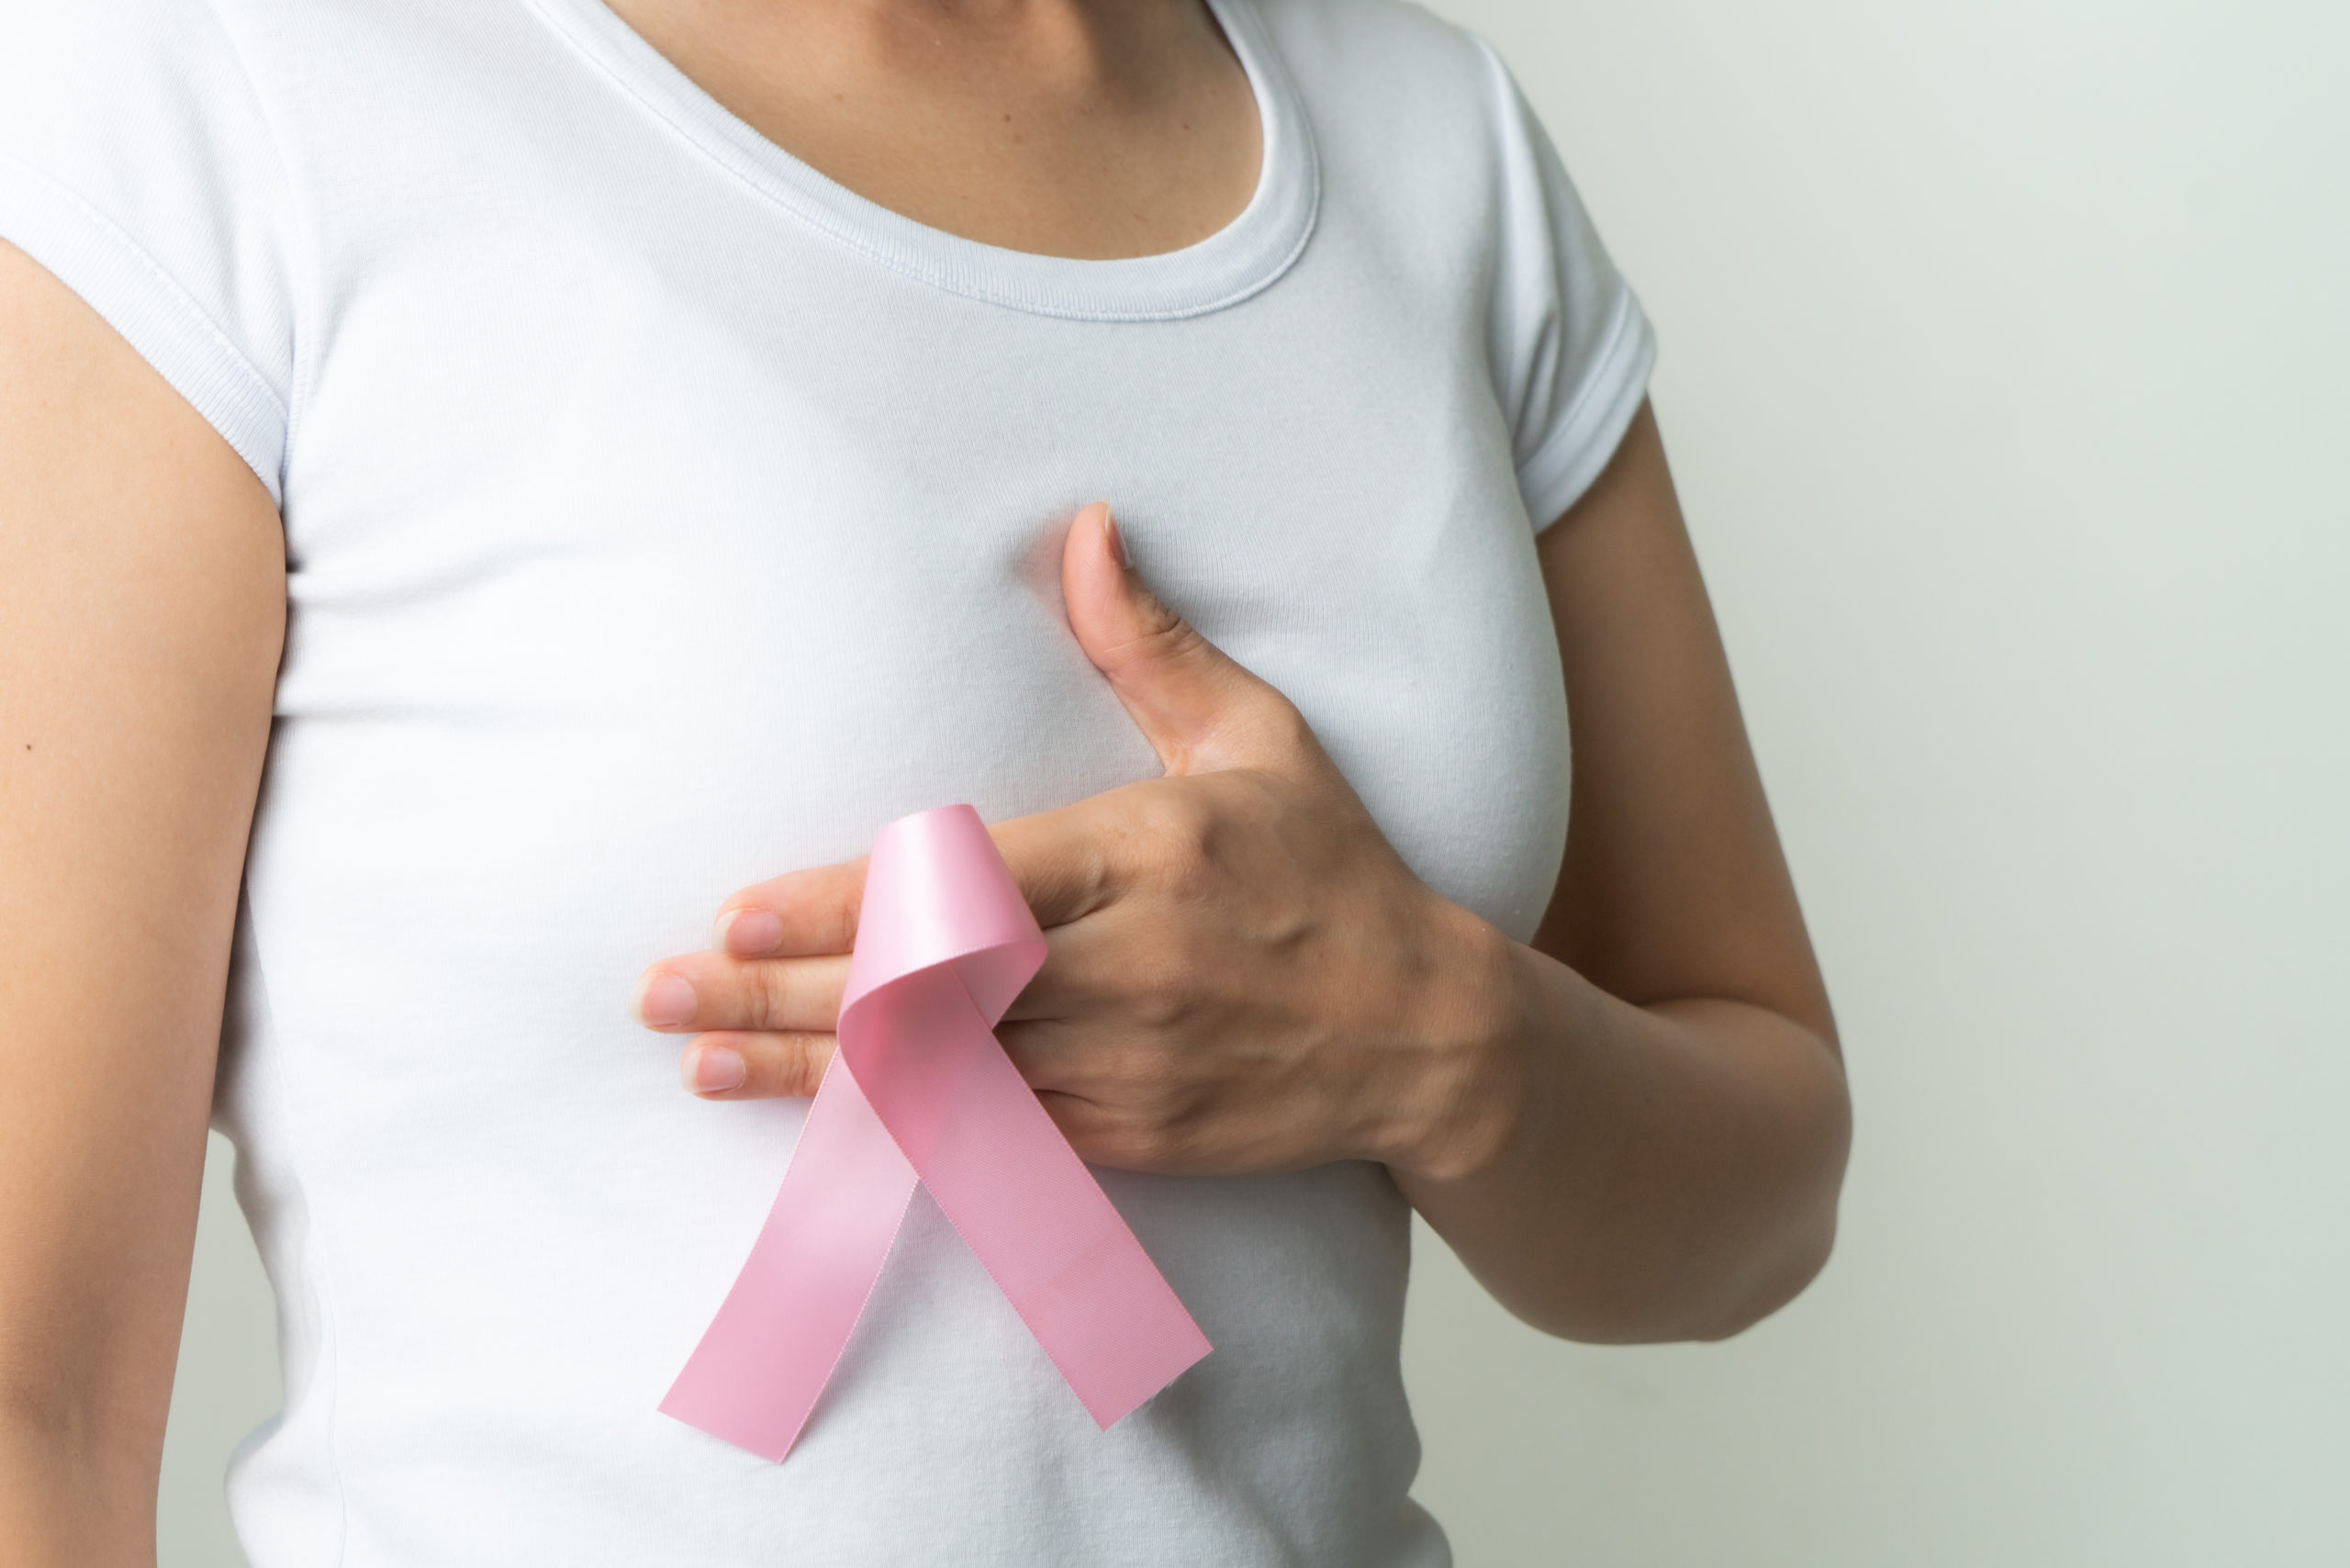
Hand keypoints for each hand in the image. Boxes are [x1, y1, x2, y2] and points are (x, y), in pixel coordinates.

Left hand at [632, 502, 1520, 1180]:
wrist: (1426, 1036)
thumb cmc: (1332, 871)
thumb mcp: (1260, 740)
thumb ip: (1151, 647)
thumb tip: (1084, 528)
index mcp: (1153, 855)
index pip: (972, 889)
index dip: (848, 910)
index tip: (738, 912)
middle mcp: (1135, 970)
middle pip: (930, 995)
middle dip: (785, 999)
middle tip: (663, 993)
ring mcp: (1130, 1067)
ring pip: (943, 1079)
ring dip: (810, 1076)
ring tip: (698, 1063)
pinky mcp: (1129, 1139)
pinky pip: (991, 1138)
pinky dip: (893, 1130)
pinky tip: (809, 1121)